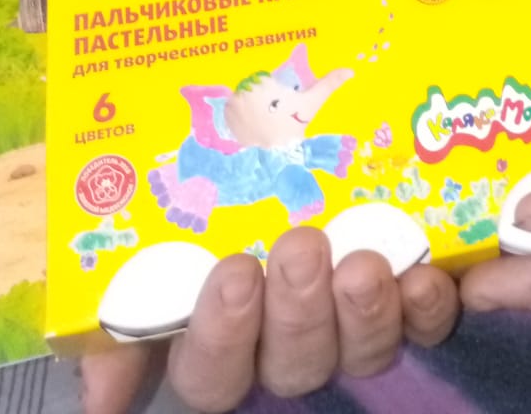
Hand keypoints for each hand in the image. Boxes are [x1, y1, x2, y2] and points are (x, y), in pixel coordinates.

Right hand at [81, 226, 459, 413]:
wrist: (302, 142)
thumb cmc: (213, 196)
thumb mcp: (155, 237)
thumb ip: (125, 306)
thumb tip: (100, 399)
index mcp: (221, 336)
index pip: (211, 370)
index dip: (222, 333)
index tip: (232, 274)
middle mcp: (289, 345)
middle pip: (292, 363)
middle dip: (298, 311)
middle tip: (302, 248)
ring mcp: (353, 329)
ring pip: (361, 351)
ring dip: (366, 313)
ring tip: (367, 264)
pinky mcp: (413, 304)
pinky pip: (428, 325)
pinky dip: (430, 306)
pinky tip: (427, 277)